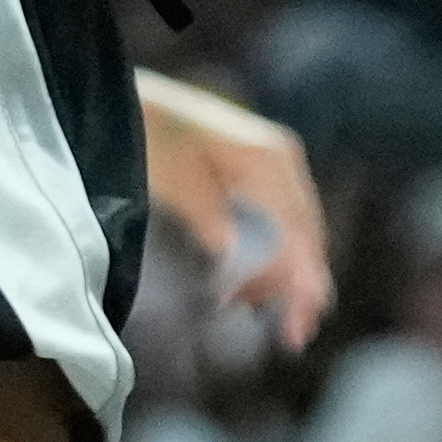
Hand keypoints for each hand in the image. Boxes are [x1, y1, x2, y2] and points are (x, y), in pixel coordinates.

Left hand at [134, 71, 332, 363]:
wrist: (134, 102)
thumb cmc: (151, 136)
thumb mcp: (175, 178)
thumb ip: (207, 216)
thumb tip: (231, 255)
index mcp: (270, 160)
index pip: (299, 233)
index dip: (301, 283)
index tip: (298, 326)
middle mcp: (283, 161)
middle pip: (307, 237)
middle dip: (297, 289)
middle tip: (290, 339)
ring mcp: (274, 166)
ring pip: (294, 235)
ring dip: (276, 276)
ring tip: (243, 307)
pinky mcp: (258, 174)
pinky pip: (276, 224)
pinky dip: (266, 257)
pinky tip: (245, 286)